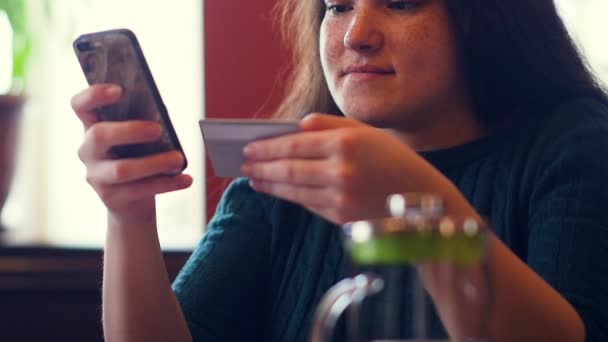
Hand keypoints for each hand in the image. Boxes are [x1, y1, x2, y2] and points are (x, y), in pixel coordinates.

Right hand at [71, 84, 191, 223]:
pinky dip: (167, 183)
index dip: (94, 94)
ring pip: (122, 169)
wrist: (132, 201)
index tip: (119, 90)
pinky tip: (185, 179)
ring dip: (154, 163)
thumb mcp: (137, 138)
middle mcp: (88, 150)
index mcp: (92, 127)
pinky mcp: (111, 197)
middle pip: (100, 135)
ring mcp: (96, 176)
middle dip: (130, 130)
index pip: (80, 105)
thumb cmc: (137, 157)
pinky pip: (140, 190)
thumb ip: (144, 122)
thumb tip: (161, 113)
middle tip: (158, 129)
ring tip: (178, 159)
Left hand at [241, 113, 448, 223]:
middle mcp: (342, 171)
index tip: (249, 147)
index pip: (295, 144)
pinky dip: (290, 197)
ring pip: (294, 190)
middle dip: (262, 166)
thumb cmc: (395, 161)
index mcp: (347, 143)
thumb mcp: (368, 133)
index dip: (268, 147)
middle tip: (244, 164)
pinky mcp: (342, 218)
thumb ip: (330, 125)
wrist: (425, 202)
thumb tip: (296, 127)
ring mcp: (341, 198)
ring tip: (254, 178)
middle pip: (288, 168)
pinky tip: (278, 191)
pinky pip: (308, 204)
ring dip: (270, 184)